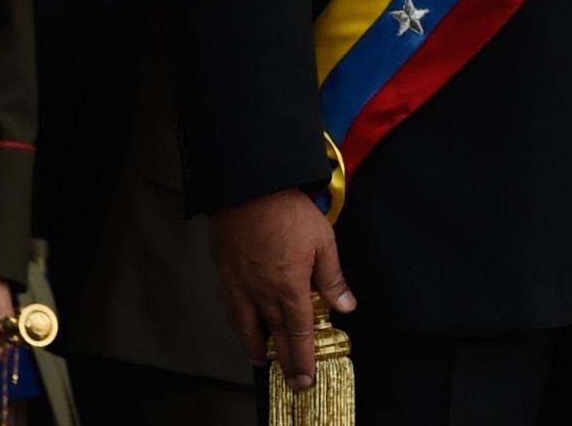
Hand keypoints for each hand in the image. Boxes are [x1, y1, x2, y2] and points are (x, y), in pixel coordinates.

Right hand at [210, 189, 353, 393]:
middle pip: (275, 337)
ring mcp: (240, 286)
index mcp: (289, 288)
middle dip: (285, 363)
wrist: (247, 189)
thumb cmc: (287, 211)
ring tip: (262, 360)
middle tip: (292, 382)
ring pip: (246, 328)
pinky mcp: (224, 275)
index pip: (298, 334)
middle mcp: (262, 294)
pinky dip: (235, 324)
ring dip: (256, 348)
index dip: (303, 359)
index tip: (306, 378)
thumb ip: (333, 278)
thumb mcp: (322, 241)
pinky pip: (229, 309)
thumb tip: (347, 306)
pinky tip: (239, 325)